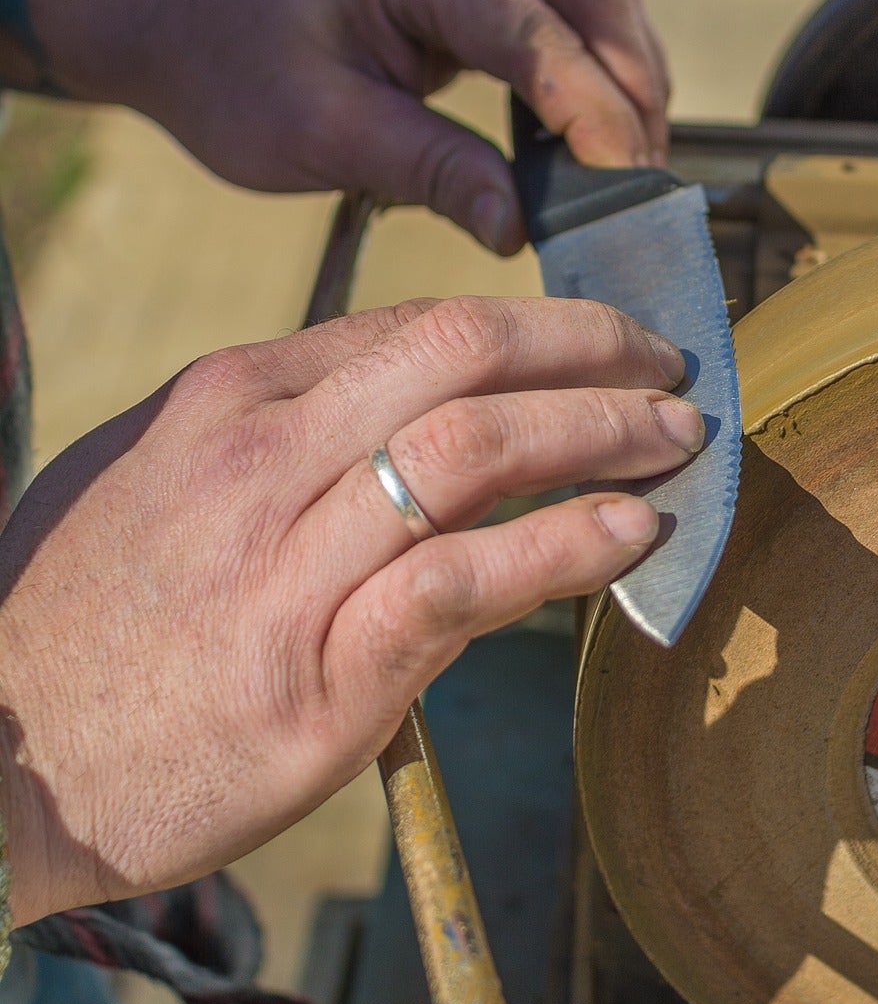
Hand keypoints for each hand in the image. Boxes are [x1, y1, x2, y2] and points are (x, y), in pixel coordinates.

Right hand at [0, 296, 700, 924]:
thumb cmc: (75, 626)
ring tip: (676, 440)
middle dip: (589, 348)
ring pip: (478, 451)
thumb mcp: (141, 479)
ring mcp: (288, 565)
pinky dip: (565, 546)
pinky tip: (630, 534)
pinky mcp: (319, 677)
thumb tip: (379, 417)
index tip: (597, 343)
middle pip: (462, 356)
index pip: (413, 327)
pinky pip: (466, 581)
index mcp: (225, 400)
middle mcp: (260, 458)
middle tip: (668, 366)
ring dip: (602, 434)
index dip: (530, 326)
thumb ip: (263, 437)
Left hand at [25, 0, 669, 252]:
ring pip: (601, 1)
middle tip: (646, 192)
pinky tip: (597, 145)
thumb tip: (519, 228)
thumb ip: (427, 169)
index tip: (627, 186)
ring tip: (633, 177)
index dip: (592, 111)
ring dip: (629, 84)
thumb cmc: (233, 71)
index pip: (535, 32)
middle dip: (634, 95)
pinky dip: (599, 77)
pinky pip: (574, 17)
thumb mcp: (318, 132)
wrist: (184, 20)